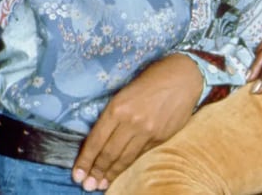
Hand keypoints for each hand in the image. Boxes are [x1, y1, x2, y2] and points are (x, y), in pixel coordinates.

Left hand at [71, 54, 202, 190]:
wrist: (185, 76)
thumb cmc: (152, 79)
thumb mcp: (125, 91)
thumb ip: (114, 114)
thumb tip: (100, 140)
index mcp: (118, 107)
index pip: (96, 141)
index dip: (85, 160)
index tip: (76, 175)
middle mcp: (132, 121)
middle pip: (109, 153)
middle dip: (96, 172)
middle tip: (87, 185)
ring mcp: (148, 131)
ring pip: (125, 158)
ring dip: (111, 174)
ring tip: (102, 184)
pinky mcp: (162, 137)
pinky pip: (141, 155)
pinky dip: (130, 165)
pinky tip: (122, 171)